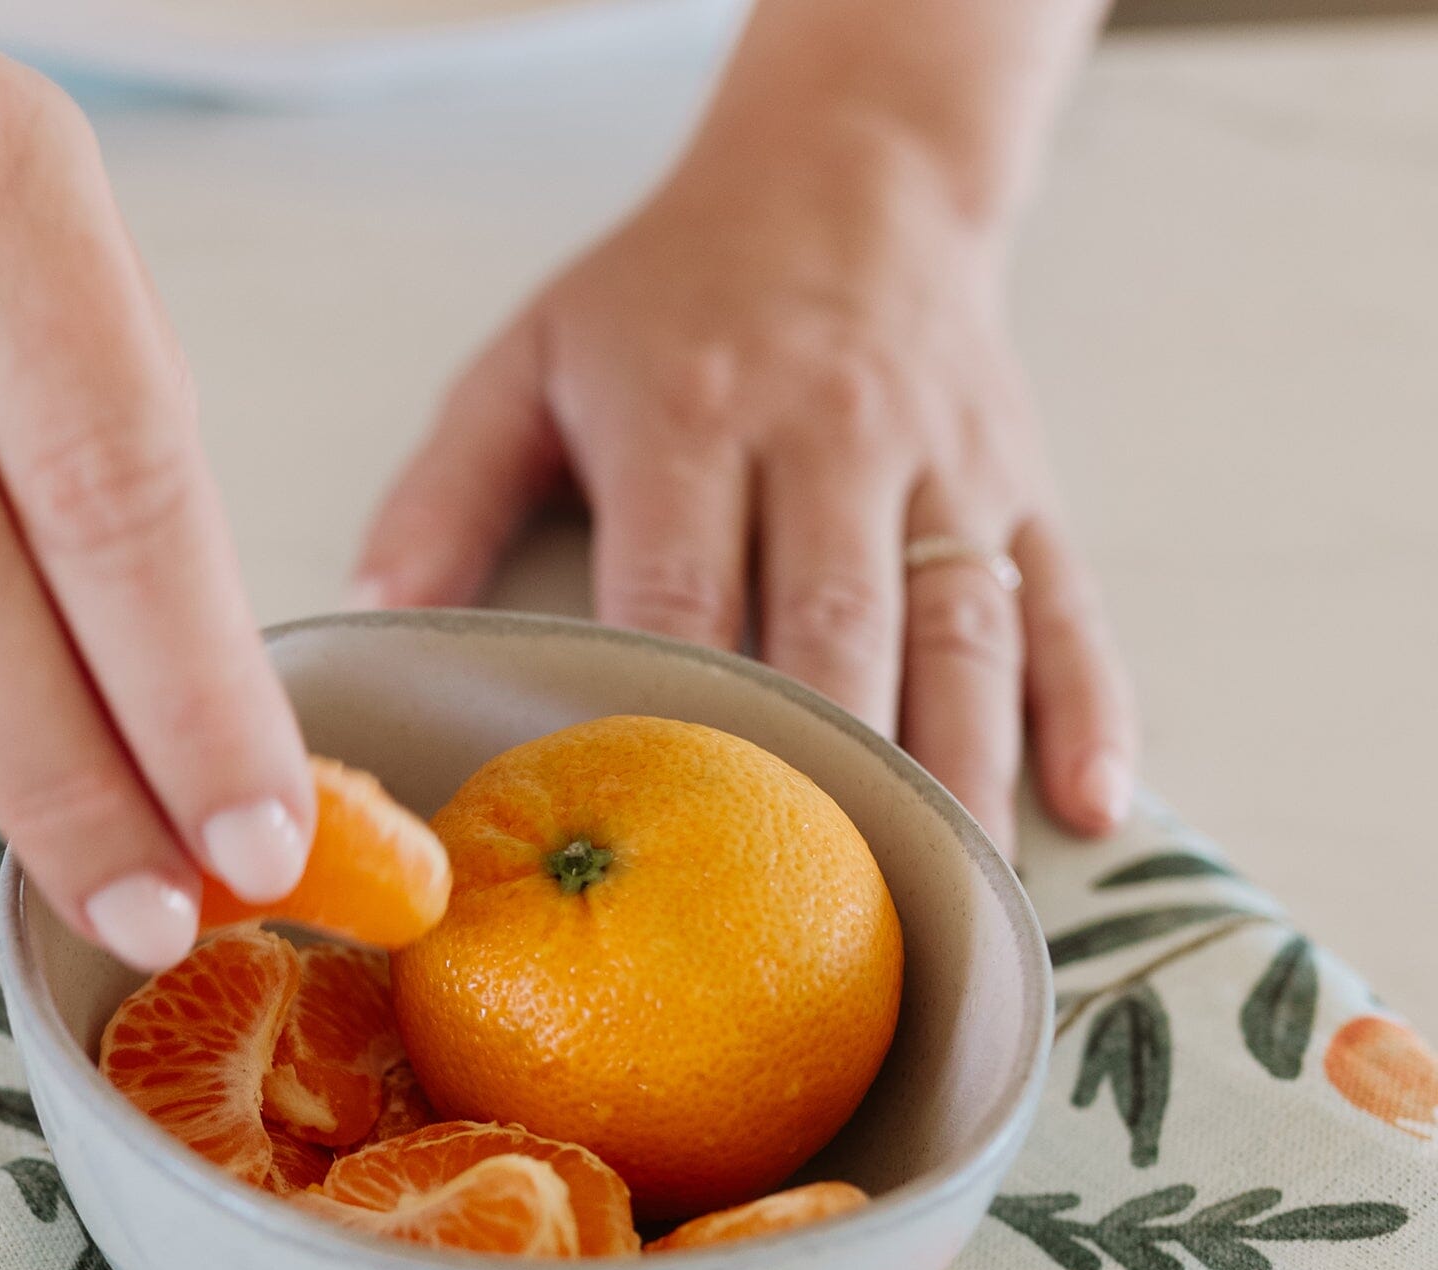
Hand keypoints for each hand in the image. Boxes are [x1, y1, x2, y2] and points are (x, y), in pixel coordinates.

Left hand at [353, 134, 1134, 854]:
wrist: (852, 166)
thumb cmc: (671, 295)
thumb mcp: (530, 359)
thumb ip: (447, 492)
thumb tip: (372, 619)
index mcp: (690, 419)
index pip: (680, 590)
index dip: (675, 713)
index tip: (662, 840)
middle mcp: (827, 441)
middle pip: (833, 624)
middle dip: (824, 768)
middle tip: (810, 912)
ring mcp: (943, 467)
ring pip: (960, 630)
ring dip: (957, 769)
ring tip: (950, 899)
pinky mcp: (1024, 484)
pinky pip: (1066, 603)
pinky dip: (1086, 707)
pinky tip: (1088, 808)